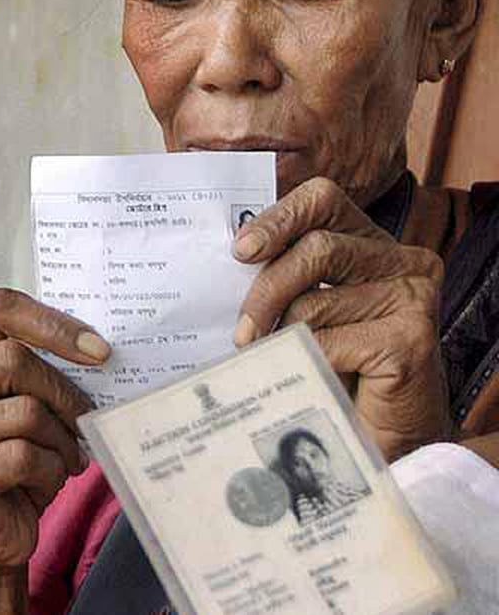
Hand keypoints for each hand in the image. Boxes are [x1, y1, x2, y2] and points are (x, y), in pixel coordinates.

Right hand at [0, 289, 103, 608]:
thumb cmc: (5, 456)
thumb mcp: (14, 399)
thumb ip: (33, 365)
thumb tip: (95, 348)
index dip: (53, 323)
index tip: (98, 350)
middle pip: (12, 359)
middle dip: (64, 392)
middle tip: (87, 418)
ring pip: (24, 412)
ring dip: (61, 440)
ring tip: (64, 458)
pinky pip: (22, 457)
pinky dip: (50, 471)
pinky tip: (45, 483)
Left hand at [234, 177, 447, 459]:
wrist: (385, 436)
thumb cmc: (339, 369)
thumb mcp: (309, 312)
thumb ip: (284, 280)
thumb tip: (225, 263)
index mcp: (370, 243)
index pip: (322, 200)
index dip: (278, 218)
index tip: (241, 251)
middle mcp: (402, 260)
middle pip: (316, 249)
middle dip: (265, 290)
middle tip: (239, 330)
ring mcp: (413, 297)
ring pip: (316, 301)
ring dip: (278, 334)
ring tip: (265, 359)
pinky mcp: (411, 338)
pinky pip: (329, 341)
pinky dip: (302, 361)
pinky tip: (302, 377)